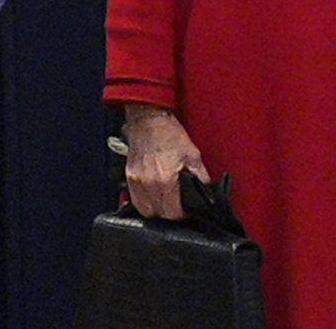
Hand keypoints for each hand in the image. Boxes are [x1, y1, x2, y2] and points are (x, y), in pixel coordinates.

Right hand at [122, 105, 208, 219]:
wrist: (149, 119)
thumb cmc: (168, 133)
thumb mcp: (192, 154)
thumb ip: (200, 175)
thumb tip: (205, 188)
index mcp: (165, 180)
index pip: (171, 213)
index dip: (181, 216)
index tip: (186, 212)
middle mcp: (148, 183)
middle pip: (157, 214)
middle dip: (168, 214)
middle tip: (177, 208)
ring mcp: (136, 180)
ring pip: (143, 209)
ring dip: (154, 211)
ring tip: (163, 204)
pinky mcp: (129, 175)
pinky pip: (134, 197)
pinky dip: (143, 201)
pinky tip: (151, 196)